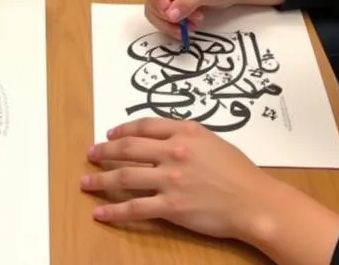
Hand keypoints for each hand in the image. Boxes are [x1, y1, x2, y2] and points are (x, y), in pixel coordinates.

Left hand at [83, 118, 269, 239]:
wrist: (253, 201)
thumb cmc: (239, 171)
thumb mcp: (212, 140)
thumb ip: (187, 135)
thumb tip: (167, 136)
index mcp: (184, 132)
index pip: (144, 126)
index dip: (123, 129)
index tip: (110, 134)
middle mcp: (173, 152)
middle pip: (129, 148)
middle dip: (105, 151)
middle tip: (91, 154)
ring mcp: (170, 180)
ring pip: (125, 177)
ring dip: (101, 179)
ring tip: (86, 181)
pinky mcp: (171, 207)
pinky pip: (135, 208)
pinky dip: (114, 211)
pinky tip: (100, 213)